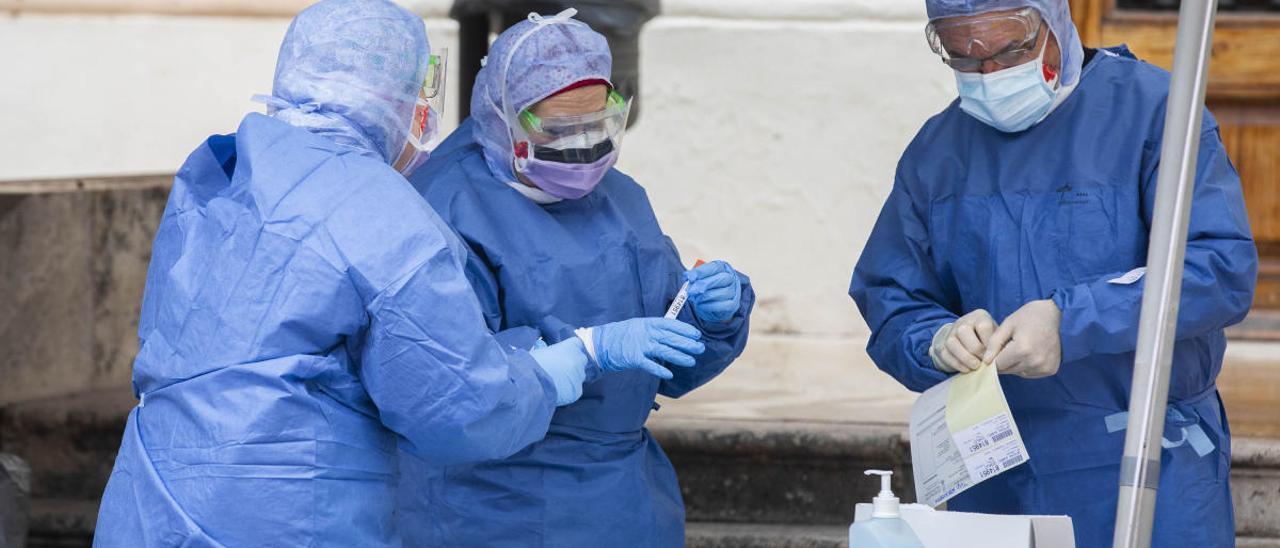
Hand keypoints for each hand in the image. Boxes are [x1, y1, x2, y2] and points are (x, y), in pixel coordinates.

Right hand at [528, 338, 589, 405]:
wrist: (534, 382)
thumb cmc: (534, 363)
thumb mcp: (539, 351)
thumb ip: (545, 348)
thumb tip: (541, 346)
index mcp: (571, 346)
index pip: (576, 344)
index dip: (569, 349)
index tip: (561, 354)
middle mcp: (579, 359)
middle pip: (581, 360)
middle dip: (573, 364)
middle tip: (559, 369)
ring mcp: (580, 376)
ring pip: (579, 376)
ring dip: (571, 378)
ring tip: (555, 382)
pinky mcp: (578, 390)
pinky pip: (575, 390)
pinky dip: (568, 392)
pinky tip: (556, 392)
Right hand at [590, 318, 704, 379]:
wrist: (599, 344)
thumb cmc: (620, 335)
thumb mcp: (637, 326)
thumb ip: (653, 330)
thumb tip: (672, 334)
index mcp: (646, 323)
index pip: (669, 325)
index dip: (684, 329)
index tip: (696, 334)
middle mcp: (645, 333)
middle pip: (670, 338)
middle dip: (687, 343)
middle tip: (700, 348)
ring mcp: (639, 345)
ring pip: (664, 351)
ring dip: (679, 357)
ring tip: (691, 361)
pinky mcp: (633, 358)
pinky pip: (649, 365)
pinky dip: (660, 369)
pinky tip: (670, 374)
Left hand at [685, 260, 741, 322]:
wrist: (715, 304)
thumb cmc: (709, 288)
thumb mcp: (701, 279)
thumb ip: (694, 277)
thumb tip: (687, 276)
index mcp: (723, 268)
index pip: (714, 267)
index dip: (701, 272)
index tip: (690, 277)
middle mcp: (731, 278)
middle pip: (721, 278)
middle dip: (704, 284)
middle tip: (691, 290)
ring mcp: (734, 291)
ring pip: (723, 292)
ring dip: (705, 296)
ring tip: (695, 299)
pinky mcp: (733, 304)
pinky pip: (723, 305)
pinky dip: (710, 306)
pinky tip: (701, 305)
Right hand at [929, 309, 996, 372]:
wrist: (965, 340)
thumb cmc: (986, 340)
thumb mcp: (995, 336)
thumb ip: (998, 343)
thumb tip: (1000, 358)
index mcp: (979, 316)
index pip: (983, 326)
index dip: (989, 343)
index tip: (994, 355)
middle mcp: (962, 321)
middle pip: (964, 331)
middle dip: (976, 350)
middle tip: (984, 362)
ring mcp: (950, 333)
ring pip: (952, 342)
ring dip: (965, 357)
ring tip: (976, 367)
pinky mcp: (941, 346)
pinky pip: (945, 354)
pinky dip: (957, 364)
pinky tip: (967, 369)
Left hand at [983, 299, 1061, 378]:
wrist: (1053, 314)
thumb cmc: (1027, 317)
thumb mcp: (1007, 325)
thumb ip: (993, 344)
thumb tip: (985, 361)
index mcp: (1022, 349)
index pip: (998, 365)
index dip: (993, 358)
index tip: (994, 349)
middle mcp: (1035, 361)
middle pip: (1008, 370)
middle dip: (1004, 361)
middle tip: (1009, 346)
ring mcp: (1044, 367)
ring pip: (1018, 373)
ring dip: (1015, 364)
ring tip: (1020, 347)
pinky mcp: (1051, 370)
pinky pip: (1030, 373)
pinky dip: (1026, 366)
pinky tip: (1029, 353)